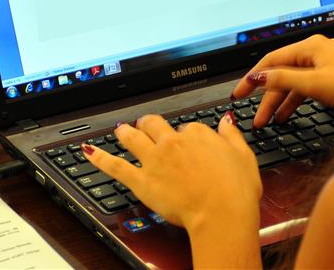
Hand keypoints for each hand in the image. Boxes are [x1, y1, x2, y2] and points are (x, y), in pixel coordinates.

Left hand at [82, 112, 261, 231]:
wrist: (221, 213)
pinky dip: (100, 158)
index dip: (188, 135)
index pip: (188, 127)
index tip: (190, 143)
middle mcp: (173, 142)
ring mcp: (155, 160)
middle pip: (155, 125)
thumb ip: (232, 136)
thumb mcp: (244, 156)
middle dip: (150, 124)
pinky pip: (116, 166)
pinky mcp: (142, 181)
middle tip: (147, 125)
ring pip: (133, 138)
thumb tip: (226, 121)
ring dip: (125, 132)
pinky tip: (89, 151)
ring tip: (120, 130)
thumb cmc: (236, 190)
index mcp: (198, 134)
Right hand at [231, 34, 333, 127]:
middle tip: (254, 116)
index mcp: (311, 46)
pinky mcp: (333, 78)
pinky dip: (296, 100)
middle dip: (267, 96)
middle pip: (282, 73)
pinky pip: (307, 87)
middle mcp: (317, 51)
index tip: (239, 93)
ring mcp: (326, 64)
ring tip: (268, 121)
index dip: (253, 77)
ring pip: (294, 82)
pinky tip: (287, 114)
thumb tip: (260, 76)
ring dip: (280, 101)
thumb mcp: (316, 84)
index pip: (272, 60)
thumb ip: (285, 79)